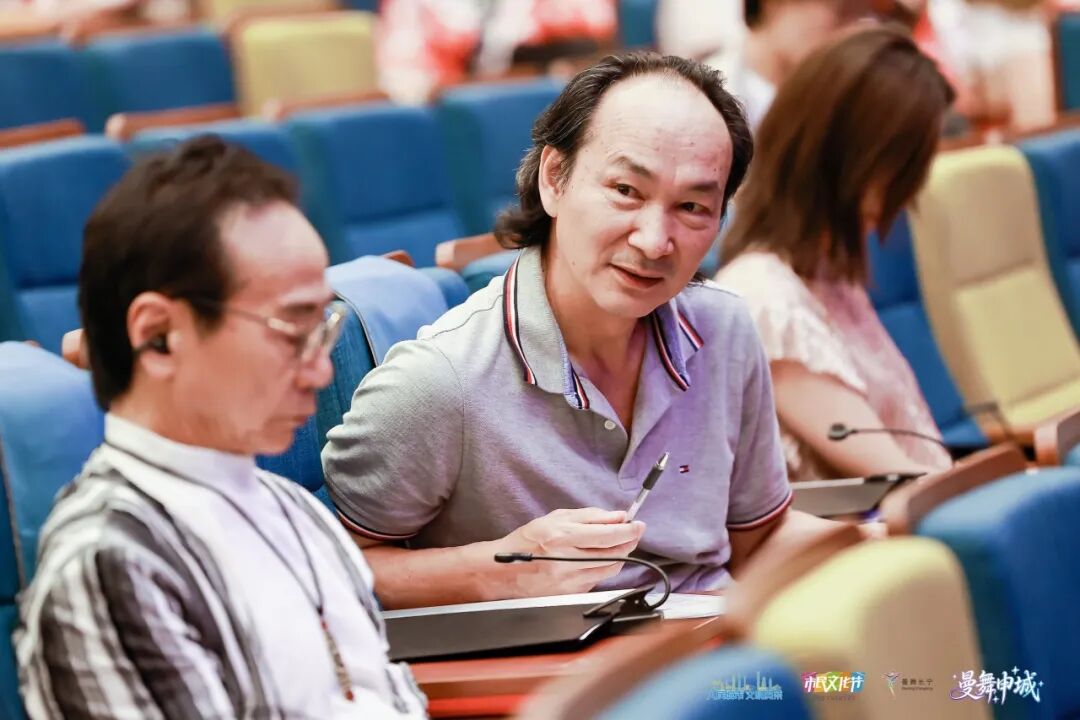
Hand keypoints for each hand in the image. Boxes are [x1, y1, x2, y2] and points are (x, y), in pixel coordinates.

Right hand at [492, 508, 645, 597]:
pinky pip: (598, 580)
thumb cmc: (526, 542)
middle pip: (614, 553)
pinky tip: (597, 559)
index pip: (608, 535)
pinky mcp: (570, 593)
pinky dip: (603, 568)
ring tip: (617, 544)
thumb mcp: (556, 518)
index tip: (638, 524)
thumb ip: (589, 517)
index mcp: (563, 537)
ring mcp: (569, 580)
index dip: (629, 530)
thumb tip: (617, 516)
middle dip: (629, 541)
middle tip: (633, 532)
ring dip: (620, 555)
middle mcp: (567, 560)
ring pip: (610, 569)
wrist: (501, 571)